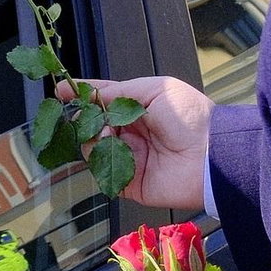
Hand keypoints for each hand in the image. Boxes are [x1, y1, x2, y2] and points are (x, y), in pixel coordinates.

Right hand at [63, 75, 212, 208]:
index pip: (105, 99)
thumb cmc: (191, 118)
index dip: (83, 94)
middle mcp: (132, 132)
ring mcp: (129, 157)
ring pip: (92, 146)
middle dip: (84, 116)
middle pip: (93, 123)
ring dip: (93, 136)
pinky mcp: (128, 182)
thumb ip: (121, 91)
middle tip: (82, 113)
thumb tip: (95, 97)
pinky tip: (110, 148)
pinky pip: (102, 171)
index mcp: (139, 108)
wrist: (209, 156)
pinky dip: (100, 159)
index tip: (61, 89)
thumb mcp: (156, 90)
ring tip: (106, 131)